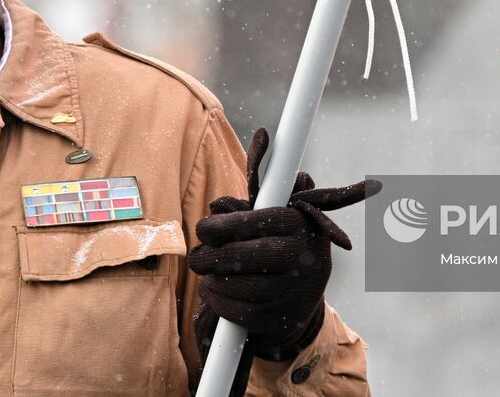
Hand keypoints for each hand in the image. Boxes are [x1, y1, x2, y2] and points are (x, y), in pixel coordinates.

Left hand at [188, 127, 380, 360]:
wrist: (304, 300)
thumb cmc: (282, 245)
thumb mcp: (276, 216)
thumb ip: (252, 199)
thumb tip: (233, 179)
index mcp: (300, 224)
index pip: (255, 222)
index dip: (223, 226)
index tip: (203, 228)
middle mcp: (301, 257)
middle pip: (240, 256)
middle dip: (209, 256)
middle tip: (196, 255)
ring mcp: (292, 292)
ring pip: (235, 285)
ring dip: (212, 279)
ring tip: (207, 273)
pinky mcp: (279, 319)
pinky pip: (235, 311)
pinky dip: (217, 301)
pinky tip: (216, 292)